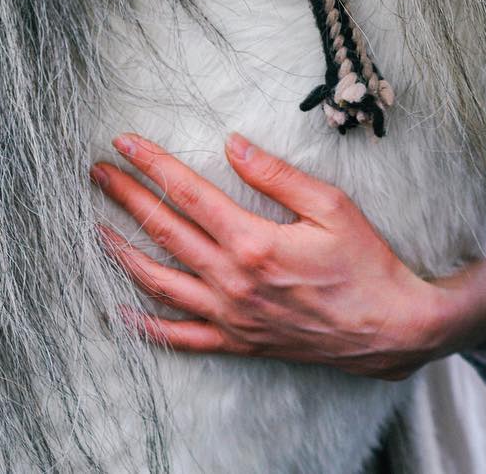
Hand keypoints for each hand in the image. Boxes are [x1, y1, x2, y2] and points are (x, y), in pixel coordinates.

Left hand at [90, 133, 485, 379]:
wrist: (388, 327)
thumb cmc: (365, 262)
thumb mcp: (331, 205)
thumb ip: (277, 175)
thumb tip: (234, 145)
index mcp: (253, 242)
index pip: (188, 194)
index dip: (153, 165)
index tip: (125, 144)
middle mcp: (233, 281)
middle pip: (166, 231)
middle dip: (127, 198)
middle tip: (98, 173)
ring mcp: (231, 316)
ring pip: (161, 283)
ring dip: (124, 252)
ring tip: (98, 228)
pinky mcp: (238, 342)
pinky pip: (181, 337)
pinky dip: (147, 325)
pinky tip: (123, 309)